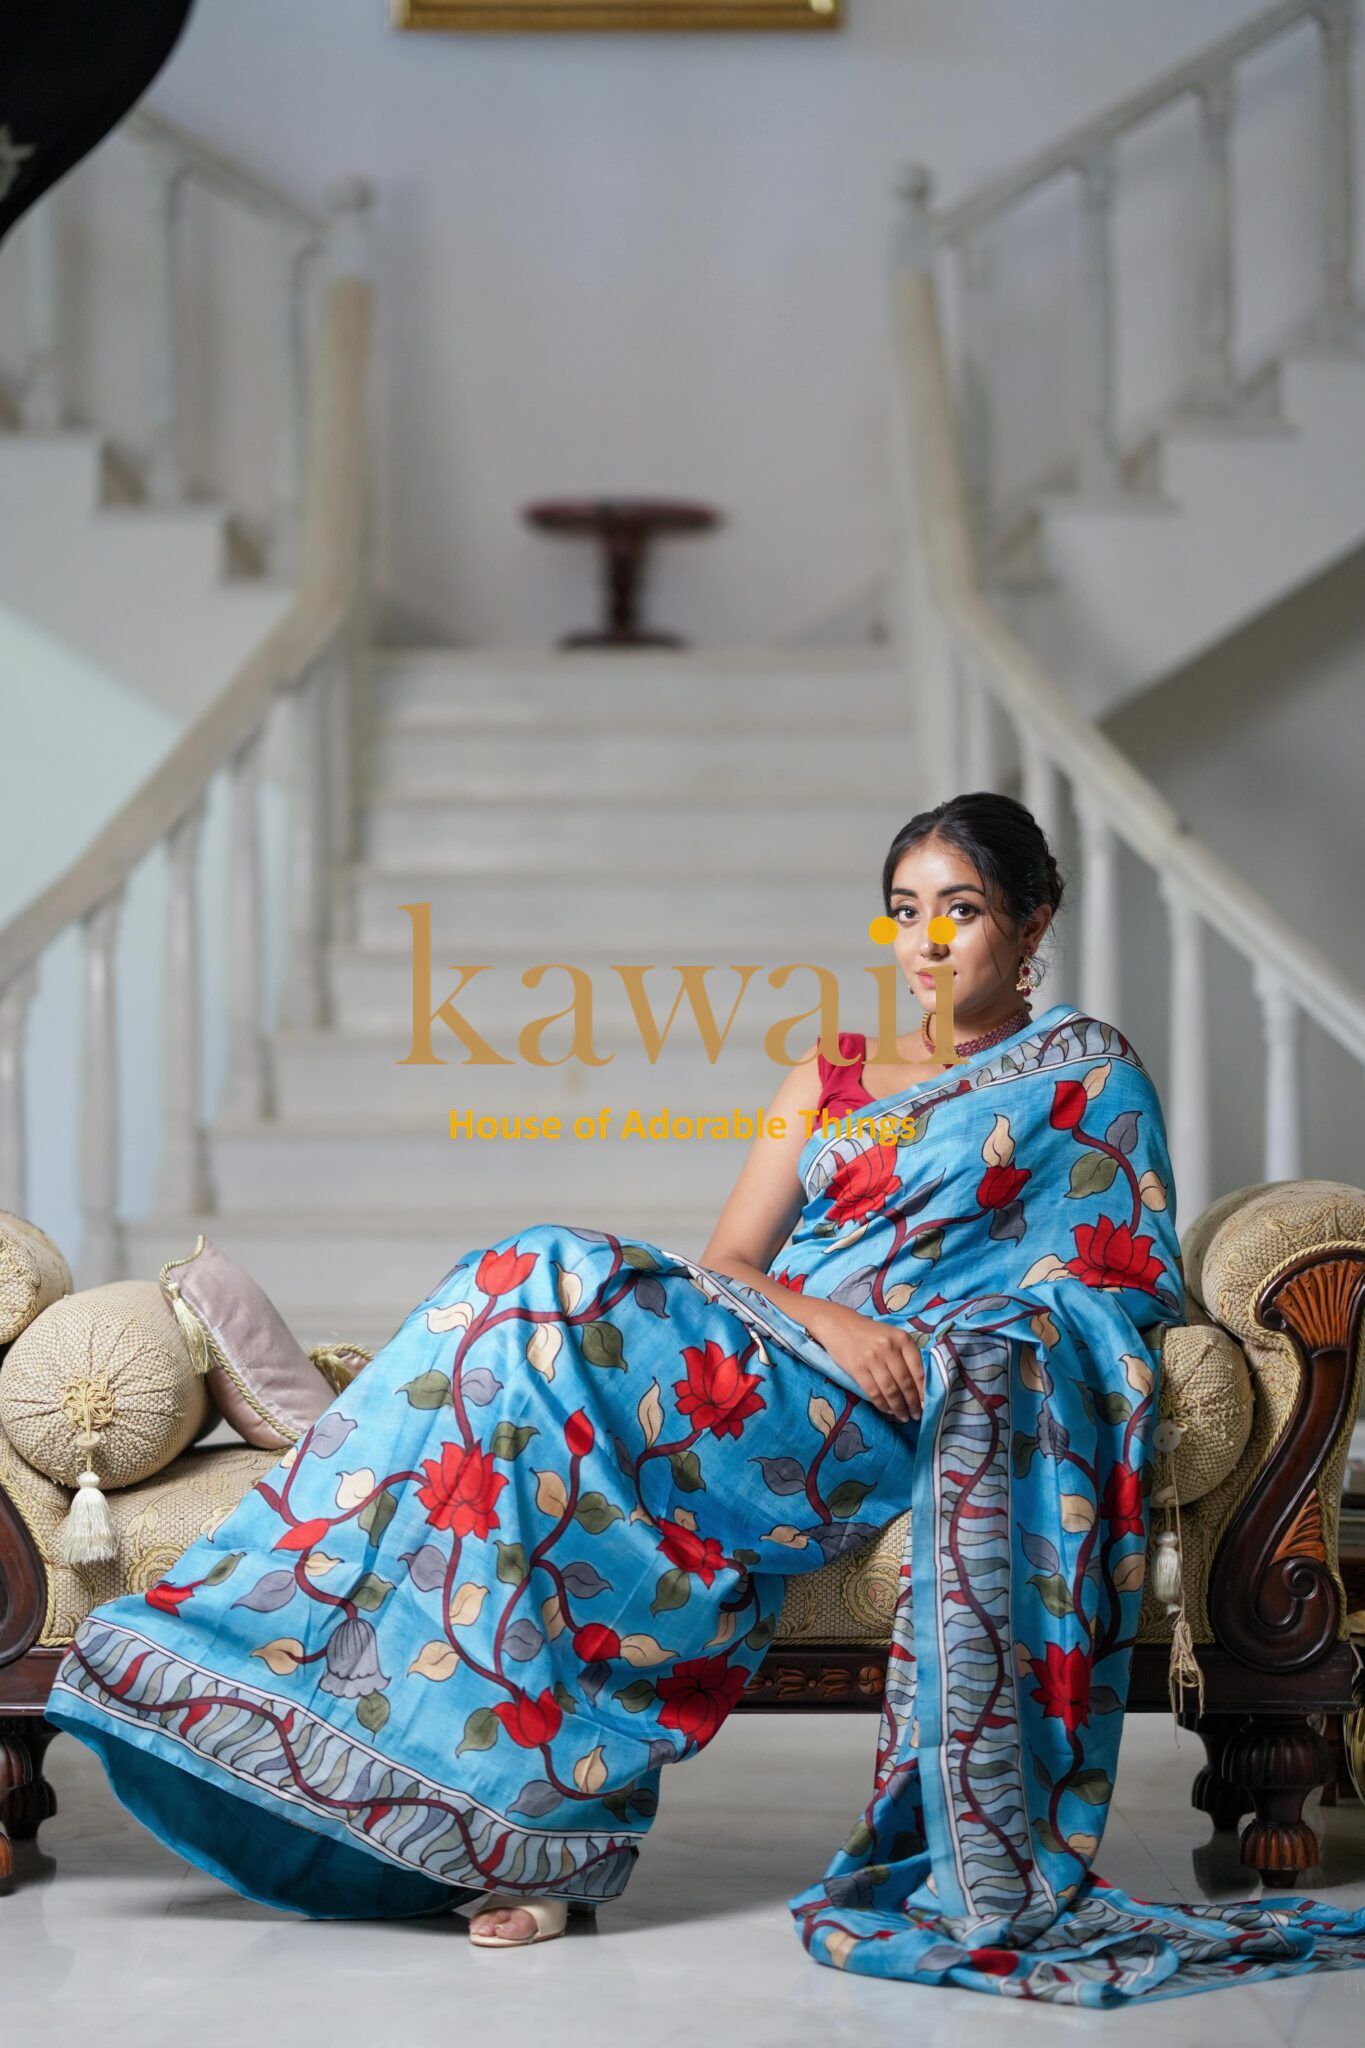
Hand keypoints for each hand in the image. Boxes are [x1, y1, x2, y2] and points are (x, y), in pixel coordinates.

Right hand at [804, 1299, 925, 1422]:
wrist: (838, 1324)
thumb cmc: (869, 1333)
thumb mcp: (892, 1336)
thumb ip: (905, 1356)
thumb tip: (919, 1387)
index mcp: (902, 1339)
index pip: (918, 1371)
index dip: (923, 1391)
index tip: (926, 1405)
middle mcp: (889, 1347)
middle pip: (905, 1383)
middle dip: (912, 1403)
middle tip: (916, 1416)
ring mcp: (872, 1358)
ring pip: (890, 1390)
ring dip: (898, 1408)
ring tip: (903, 1416)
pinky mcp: (857, 1368)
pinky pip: (873, 1392)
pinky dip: (882, 1405)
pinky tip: (887, 1410)